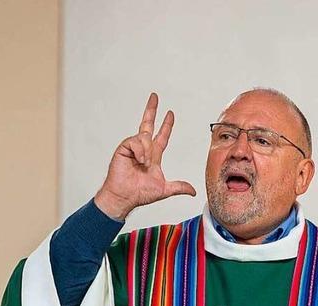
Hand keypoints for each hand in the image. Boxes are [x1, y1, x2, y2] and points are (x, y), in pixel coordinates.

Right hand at [94, 93, 195, 219]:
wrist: (125, 197)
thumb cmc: (140, 193)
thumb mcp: (164, 189)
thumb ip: (179, 187)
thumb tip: (193, 191)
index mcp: (153, 156)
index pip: (162, 136)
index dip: (166, 126)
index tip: (171, 114)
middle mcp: (143, 149)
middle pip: (148, 125)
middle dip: (152, 110)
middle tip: (155, 96)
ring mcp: (133, 148)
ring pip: (144, 136)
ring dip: (147, 149)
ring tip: (144, 163)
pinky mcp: (123, 149)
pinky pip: (135, 141)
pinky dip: (140, 150)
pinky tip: (139, 160)